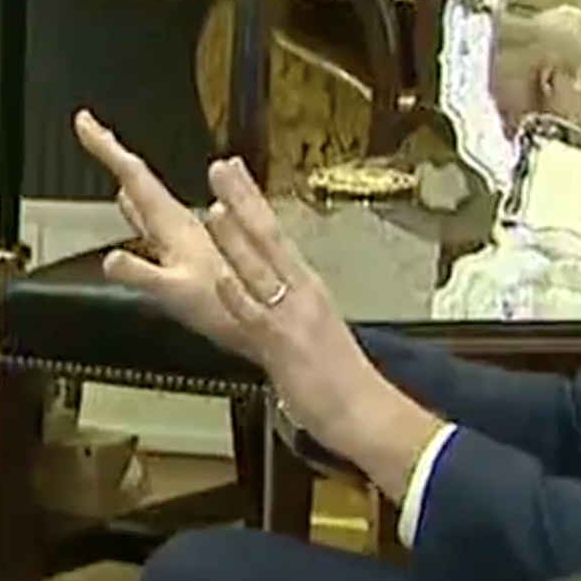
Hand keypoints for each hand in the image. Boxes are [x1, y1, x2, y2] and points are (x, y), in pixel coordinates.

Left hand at [72, 111, 365, 405]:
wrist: (365, 412)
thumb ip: (285, 302)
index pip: (275, 233)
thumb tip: (266, 283)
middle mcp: (302, 294)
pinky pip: (259, 319)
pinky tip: (223, 281)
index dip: (252, 199)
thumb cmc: (336, 376)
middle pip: (270, 238)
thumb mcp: (309, 327)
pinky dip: (240, 298)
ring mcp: (293, 319)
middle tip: (220, 167)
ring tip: (215, 209)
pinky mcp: (285, 348)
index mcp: (306, 287)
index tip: (233, 169)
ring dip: (238, 241)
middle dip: (244, 201)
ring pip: (261, 272)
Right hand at [73, 110, 241, 345]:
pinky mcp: (197, 256)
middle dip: (112, 155)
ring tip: (111, 169)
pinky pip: (163, 222)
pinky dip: (145, 209)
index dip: (107, 148)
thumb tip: (110, 259)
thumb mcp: (177, 293)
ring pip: (153, 200)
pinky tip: (138, 210)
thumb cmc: (229, 312)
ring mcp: (190, 240)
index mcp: (174, 227)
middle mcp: (182, 227)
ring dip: (131, 183)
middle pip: (141, 180)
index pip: (134, 176)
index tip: (85, 122)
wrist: (273, 327)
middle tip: (90, 132)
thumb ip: (142, 275)